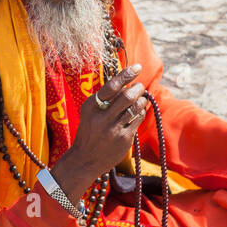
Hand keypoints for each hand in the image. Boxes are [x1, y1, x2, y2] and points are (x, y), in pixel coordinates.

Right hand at [51, 63, 149, 203]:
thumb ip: (104, 98)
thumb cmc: (89, 131)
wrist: (85, 159)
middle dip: (137, 88)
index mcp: (91, 107)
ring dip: (142, 99)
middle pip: (127, 96)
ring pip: (135, 107)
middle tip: (140, 86)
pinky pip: (138, 119)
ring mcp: (113, 129)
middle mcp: (101, 118)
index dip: (127, 74)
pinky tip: (140, 109)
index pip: (112, 86)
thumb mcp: (89, 112)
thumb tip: (126, 81)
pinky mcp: (124, 139)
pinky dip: (142, 111)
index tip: (137, 67)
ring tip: (141, 97)